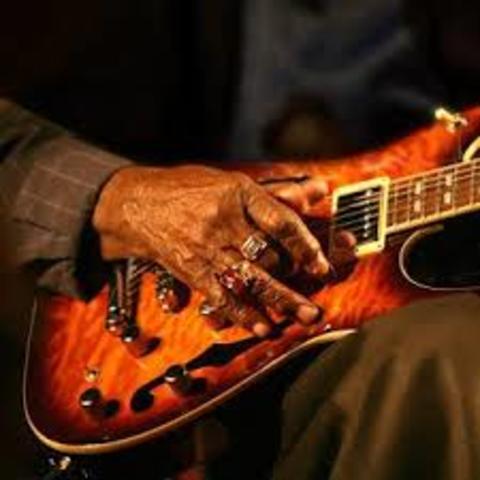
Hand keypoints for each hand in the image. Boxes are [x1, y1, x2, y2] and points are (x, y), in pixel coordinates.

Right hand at [93, 165, 328, 335]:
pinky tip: (263, 326)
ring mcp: (206, 248)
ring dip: (280, 301)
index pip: (280, 222)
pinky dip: (244, 313)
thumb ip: (275, 190)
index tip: (322, 264)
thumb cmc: (187, 189)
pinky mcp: (192, 270)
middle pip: (268, 256)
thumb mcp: (231, 181)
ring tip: (306, 317)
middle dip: (296, 281)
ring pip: (250, 279)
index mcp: (237, 195)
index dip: (305, 245)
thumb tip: (319, 187)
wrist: (136, 204)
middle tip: (319, 299)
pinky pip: (221, 295)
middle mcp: (223, 222)